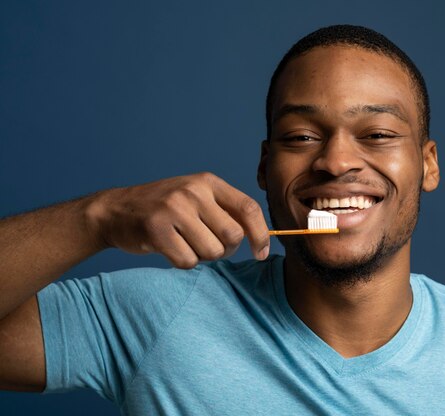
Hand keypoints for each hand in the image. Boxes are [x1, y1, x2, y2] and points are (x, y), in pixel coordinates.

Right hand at [87, 172, 269, 267]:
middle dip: (225, 249)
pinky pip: (188, 261)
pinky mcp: (157, 230)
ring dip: (202, 256)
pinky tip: (170, 249)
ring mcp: (174, 209)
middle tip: (208, 246)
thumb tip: (261, 236)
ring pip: (212, 251)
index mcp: (208, 182)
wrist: (114, 210)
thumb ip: (225, 211)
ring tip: (185, 243)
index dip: (260, 234)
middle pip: (232, 235)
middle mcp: (193, 191)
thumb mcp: (196, 197)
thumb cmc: (164, 209)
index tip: (261, 253)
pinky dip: (183, 262)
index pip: (248, 208)